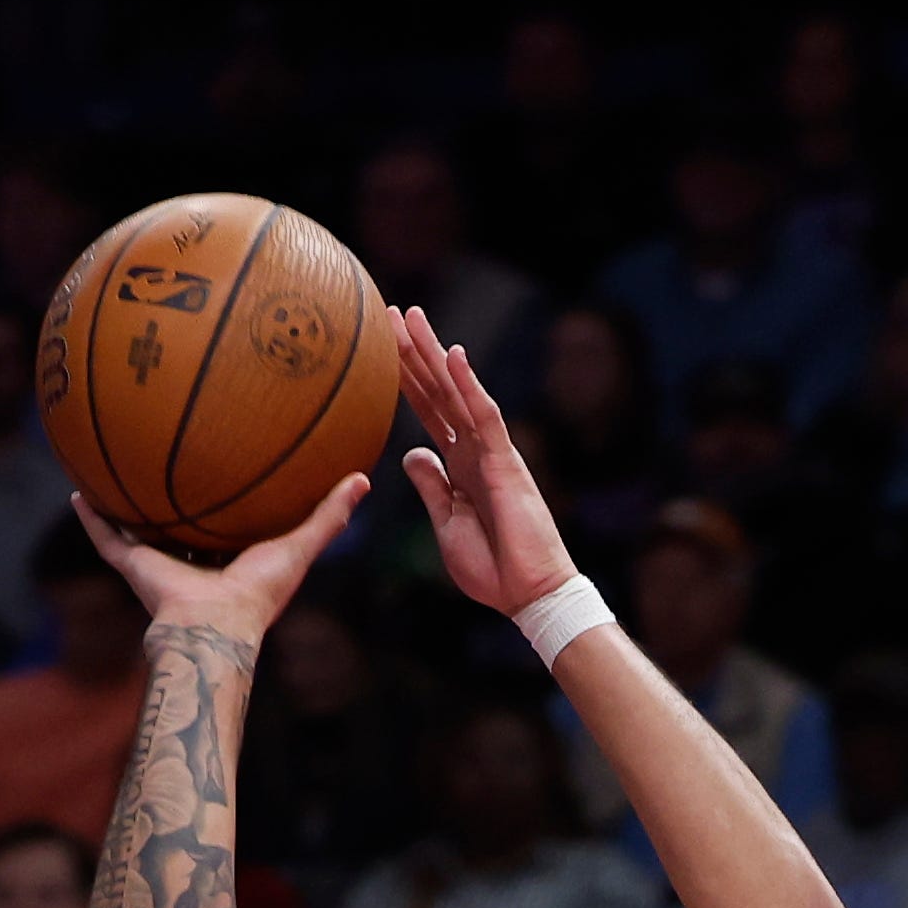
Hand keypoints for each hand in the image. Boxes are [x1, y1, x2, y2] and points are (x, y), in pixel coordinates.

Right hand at [66, 473, 366, 647]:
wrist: (215, 625)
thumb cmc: (260, 593)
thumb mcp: (300, 545)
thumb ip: (329, 515)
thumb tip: (364, 478)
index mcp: (227, 559)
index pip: (224, 527)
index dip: (224, 502)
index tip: (222, 470)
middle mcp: (189, 561)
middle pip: (176, 526)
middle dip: (171, 502)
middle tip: (167, 462)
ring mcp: (159, 564)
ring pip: (136, 531)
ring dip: (124, 507)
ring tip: (110, 473)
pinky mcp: (135, 568)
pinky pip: (108, 539)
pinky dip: (93, 519)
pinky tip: (78, 492)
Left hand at [395, 306, 581, 616]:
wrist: (526, 595)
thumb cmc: (491, 567)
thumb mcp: (445, 523)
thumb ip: (431, 486)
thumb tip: (411, 453)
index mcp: (458, 463)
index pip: (426, 410)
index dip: (404, 378)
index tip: (381, 347)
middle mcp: (474, 449)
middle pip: (437, 390)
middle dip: (413, 352)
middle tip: (389, 312)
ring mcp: (491, 451)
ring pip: (457, 392)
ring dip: (433, 354)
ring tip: (411, 318)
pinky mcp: (506, 462)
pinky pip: (486, 416)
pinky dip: (470, 385)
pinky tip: (454, 354)